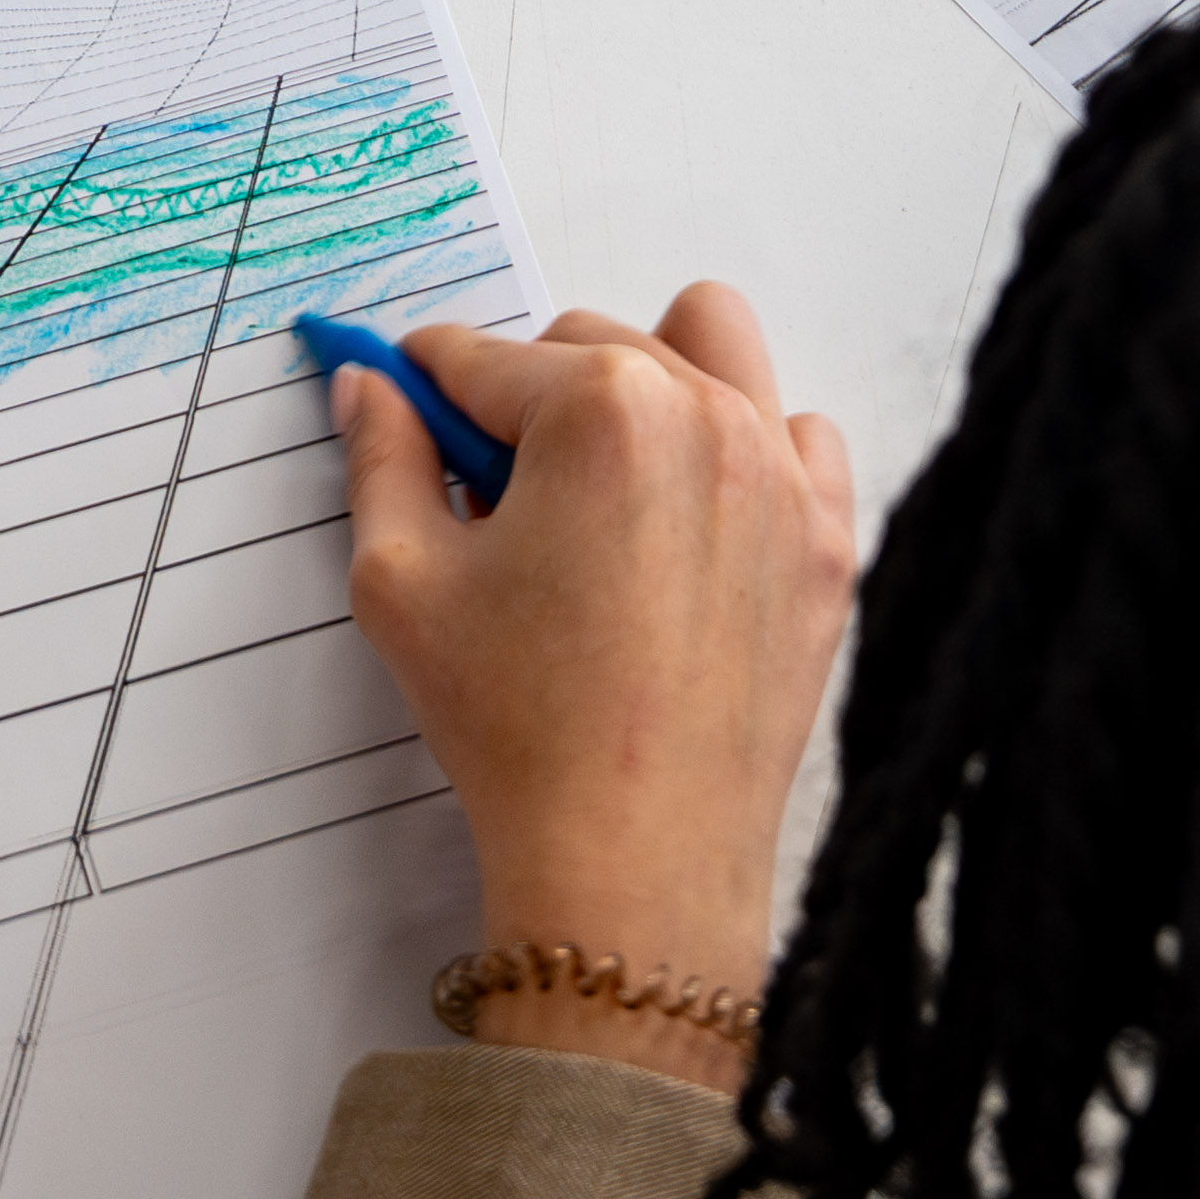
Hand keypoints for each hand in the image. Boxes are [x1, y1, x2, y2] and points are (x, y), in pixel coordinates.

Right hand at [333, 286, 856, 1084]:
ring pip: (707, 345)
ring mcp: (782, 476)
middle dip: (528, 401)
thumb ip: (382, 459)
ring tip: (603, 479)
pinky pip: (800, 433)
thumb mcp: (401, 582)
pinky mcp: (827, 540)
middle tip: (497, 500)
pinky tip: (690, 520)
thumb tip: (372, 389)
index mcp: (600, 408)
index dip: (425, 391)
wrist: (633, 856)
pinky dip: (746, 449)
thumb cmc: (520, 728)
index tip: (412, 417)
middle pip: (586, 342)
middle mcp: (708, 415)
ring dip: (646, 379)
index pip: (479, 356)